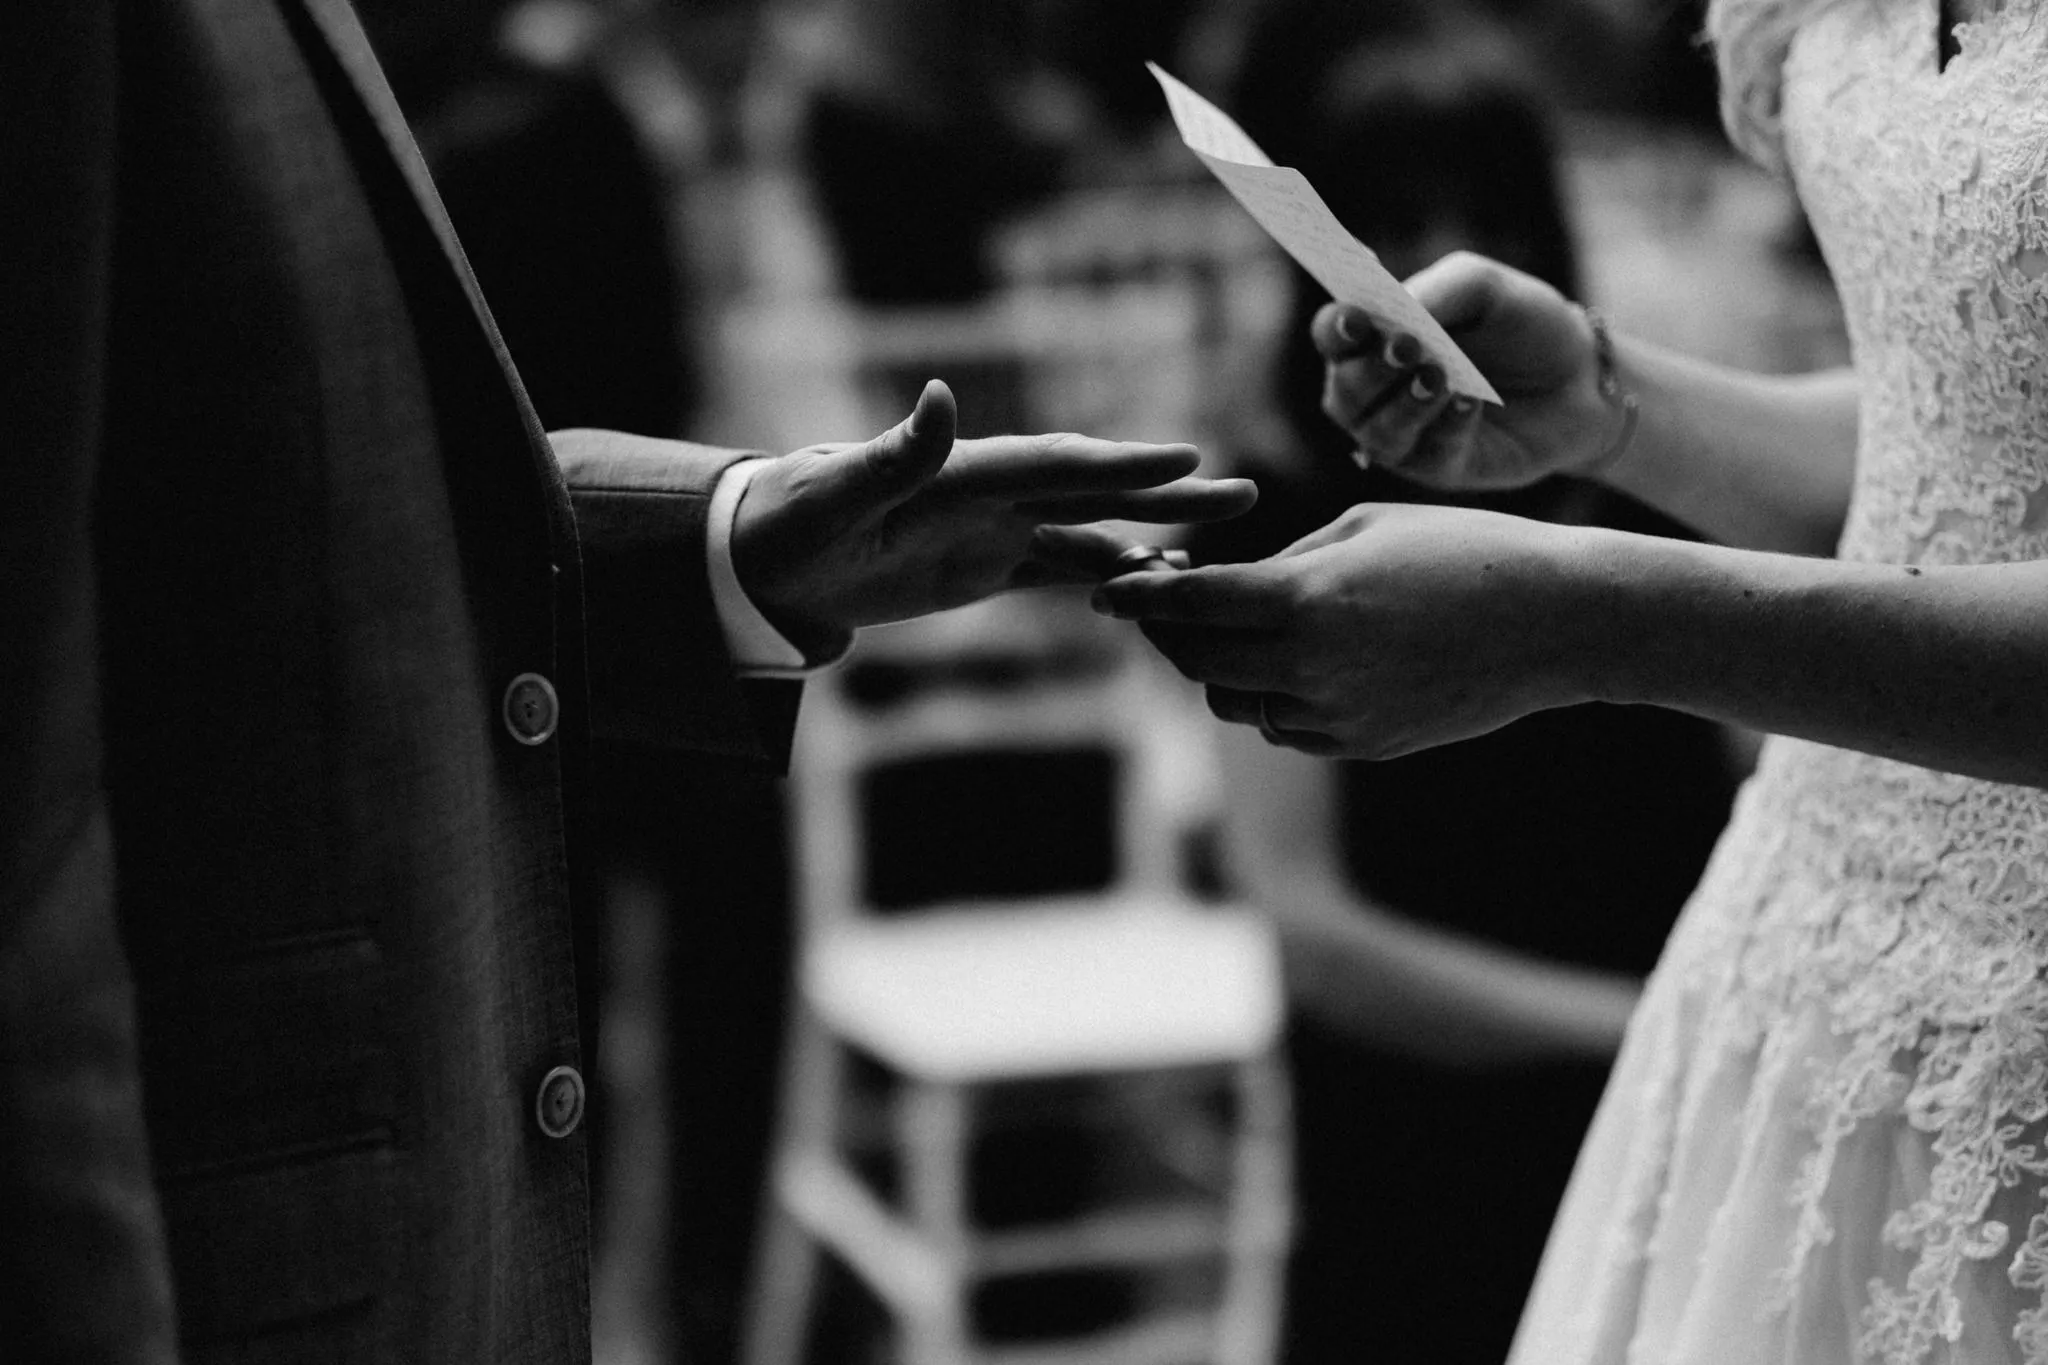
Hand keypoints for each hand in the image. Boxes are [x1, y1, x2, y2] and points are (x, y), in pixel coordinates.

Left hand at [732, 380, 1256, 656]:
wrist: (765, 560)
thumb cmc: (789, 524)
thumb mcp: (832, 496)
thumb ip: (891, 455)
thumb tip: (937, 396)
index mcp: (962, 471)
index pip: (1056, 466)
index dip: (1121, 467)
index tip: (1188, 460)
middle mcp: (990, 492)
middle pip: (1094, 490)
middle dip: (1167, 492)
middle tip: (1244, 492)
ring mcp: (994, 528)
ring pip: (1091, 529)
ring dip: (1155, 532)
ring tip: (1224, 533)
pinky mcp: (985, 565)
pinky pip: (1060, 569)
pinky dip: (1110, 574)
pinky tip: (1158, 582)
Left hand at [1092, 502, 1602, 758]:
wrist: (1557, 622)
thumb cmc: (1466, 549)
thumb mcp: (1363, 527)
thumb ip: (1287, 560)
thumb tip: (1233, 585)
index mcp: (1305, 599)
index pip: (1190, 605)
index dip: (1139, 596)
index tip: (1108, 587)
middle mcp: (1310, 666)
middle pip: (1198, 663)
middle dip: (1174, 634)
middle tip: (1171, 602)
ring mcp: (1336, 714)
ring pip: (1238, 702)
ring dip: (1224, 668)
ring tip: (1244, 627)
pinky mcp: (1362, 743)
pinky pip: (1288, 726)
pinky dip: (1276, 696)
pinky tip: (1301, 661)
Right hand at [1318, 252, 1620, 489]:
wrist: (1583, 374)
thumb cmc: (1523, 323)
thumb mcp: (1484, 287)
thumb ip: (1438, 292)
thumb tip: (1397, 321)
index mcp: (1376, 338)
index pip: (1331, 335)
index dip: (1334, 329)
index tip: (1356, 319)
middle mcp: (1378, 393)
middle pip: (1344, 393)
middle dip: (1371, 372)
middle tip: (1409, 347)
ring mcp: (1406, 436)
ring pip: (1376, 434)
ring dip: (1404, 406)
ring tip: (1441, 377)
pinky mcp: (1442, 469)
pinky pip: (1427, 457)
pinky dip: (1446, 428)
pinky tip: (1472, 403)